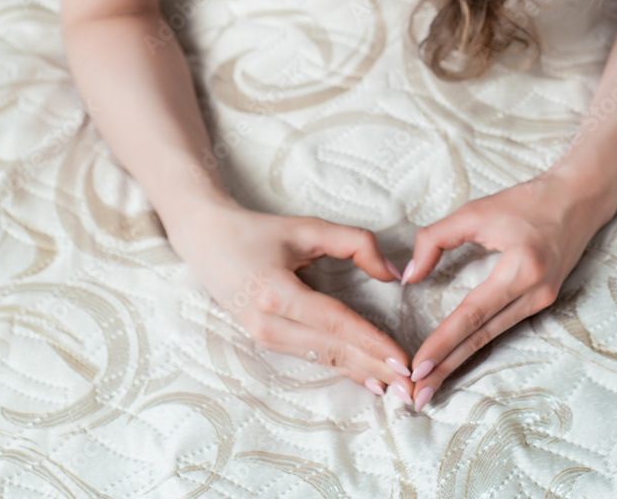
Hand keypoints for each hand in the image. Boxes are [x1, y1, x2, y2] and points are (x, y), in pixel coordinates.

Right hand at [167, 200, 414, 399]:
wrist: (206, 240)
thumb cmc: (257, 231)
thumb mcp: (306, 228)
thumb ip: (353, 242)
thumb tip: (391, 272)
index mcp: (276, 291)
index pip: (334, 323)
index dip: (370, 342)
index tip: (401, 359)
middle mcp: (267, 322)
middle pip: (331, 350)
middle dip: (373, 368)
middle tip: (410, 386)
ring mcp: (261, 336)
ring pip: (321, 359)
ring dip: (360, 373)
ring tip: (395, 388)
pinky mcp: (262, 340)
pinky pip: (309, 357)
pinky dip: (340, 368)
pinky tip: (365, 379)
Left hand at [402, 167, 615, 410]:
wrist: (579, 197)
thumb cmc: (527, 201)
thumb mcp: (477, 211)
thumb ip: (437, 239)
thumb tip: (410, 275)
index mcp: (521, 268)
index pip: (473, 313)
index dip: (444, 341)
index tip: (418, 364)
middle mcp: (536, 293)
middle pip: (483, 337)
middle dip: (448, 366)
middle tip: (419, 395)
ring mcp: (543, 301)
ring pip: (493, 337)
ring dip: (461, 361)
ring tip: (433, 383)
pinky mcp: (544, 301)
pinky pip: (504, 327)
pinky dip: (479, 343)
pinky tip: (460, 356)